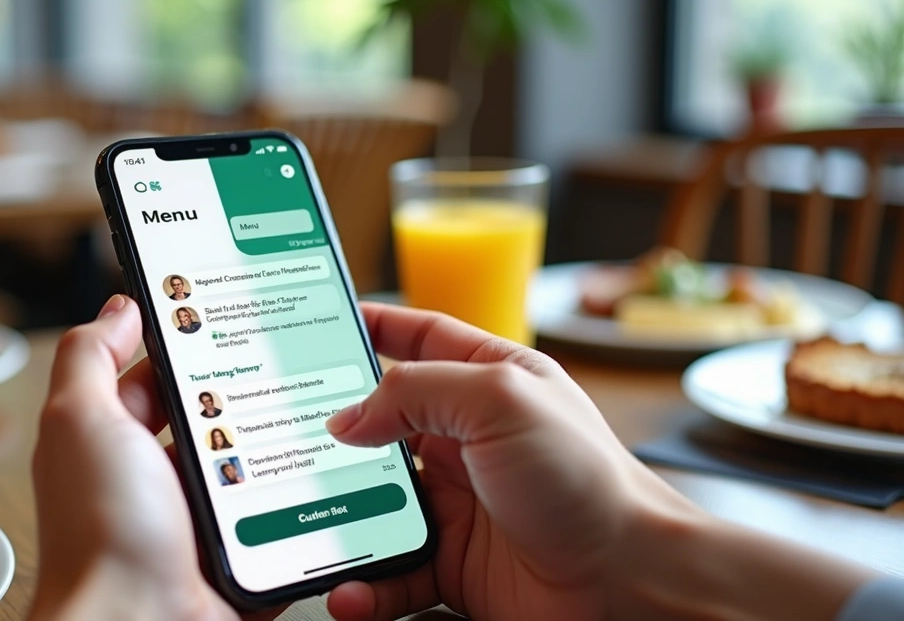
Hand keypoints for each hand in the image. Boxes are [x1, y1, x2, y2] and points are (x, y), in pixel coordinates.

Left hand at [30, 295, 282, 620]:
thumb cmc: (100, 534)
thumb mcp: (80, 420)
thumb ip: (90, 356)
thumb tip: (119, 306)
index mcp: (112, 441)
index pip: (151, 375)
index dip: (184, 342)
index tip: (226, 307)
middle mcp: (152, 478)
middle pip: (209, 414)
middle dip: (243, 389)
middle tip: (285, 355)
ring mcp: (196, 517)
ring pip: (249, 459)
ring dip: (276, 440)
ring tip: (312, 405)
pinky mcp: (237, 550)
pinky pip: (277, 510)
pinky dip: (297, 492)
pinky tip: (322, 466)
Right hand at [324, 303, 873, 620]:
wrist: (629, 578)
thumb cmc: (586, 477)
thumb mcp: (500, 400)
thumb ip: (415, 391)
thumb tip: (347, 417)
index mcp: (487, 381)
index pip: (417, 340)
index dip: (371, 327)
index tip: (320, 320)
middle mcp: (468, 438)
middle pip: (380, 426)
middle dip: (332, 434)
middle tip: (282, 436)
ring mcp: (458, 502)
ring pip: (374, 504)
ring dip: (339, 518)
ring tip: (305, 530)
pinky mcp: (452, 562)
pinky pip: (392, 570)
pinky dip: (366, 585)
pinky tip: (351, 591)